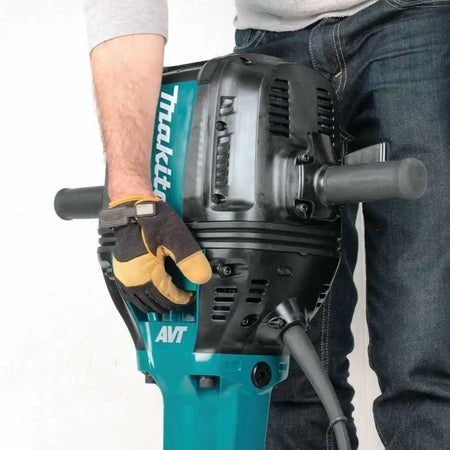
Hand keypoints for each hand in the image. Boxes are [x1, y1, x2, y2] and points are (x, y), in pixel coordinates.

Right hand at [110, 196, 211, 312]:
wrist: (132, 208)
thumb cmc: (152, 220)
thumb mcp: (176, 238)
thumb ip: (190, 259)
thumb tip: (202, 276)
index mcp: (147, 274)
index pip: (168, 296)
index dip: (181, 299)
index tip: (189, 296)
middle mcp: (133, 280)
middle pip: (154, 303)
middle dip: (170, 303)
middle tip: (182, 298)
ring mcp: (124, 276)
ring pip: (140, 301)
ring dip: (155, 304)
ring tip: (167, 300)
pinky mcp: (119, 270)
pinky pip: (130, 294)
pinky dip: (141, 298)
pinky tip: (148, 295)